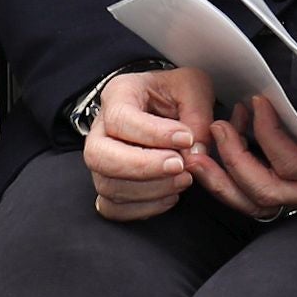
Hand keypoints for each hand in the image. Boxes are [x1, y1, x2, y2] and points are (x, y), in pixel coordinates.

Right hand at [82, 66, 214, 220]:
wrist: (169, 103)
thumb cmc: (177, 93)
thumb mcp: (194, 88)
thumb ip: (197, 115)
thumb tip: (193, 152)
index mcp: (119, 94)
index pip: (120, 118)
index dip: (153, 134)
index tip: (185, 139)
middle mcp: (101, 127)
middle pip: (99, 156)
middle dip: (142, 167)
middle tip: (179, 165)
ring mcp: (102, 158)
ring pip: (107, 185)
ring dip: (149, 190)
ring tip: (184, 179)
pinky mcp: (109, 183)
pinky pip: (112, 207)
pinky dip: (142, 208)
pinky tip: (170, 196)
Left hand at [186, 54, 296, 220]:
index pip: (294, 162)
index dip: (267, 135)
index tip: (256, 103)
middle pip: (270, 192)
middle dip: (235, 163)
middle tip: (216, 130)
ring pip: (261, 204)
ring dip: (226, 183)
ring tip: (200, 156)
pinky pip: (263, 201)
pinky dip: (235, 186)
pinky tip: (217, 163)